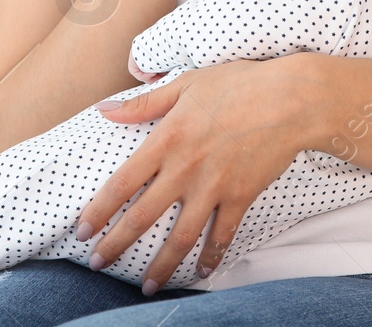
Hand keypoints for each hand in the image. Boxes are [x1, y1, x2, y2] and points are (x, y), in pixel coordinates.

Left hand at [75, 56, 311, 290]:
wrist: (290, 99)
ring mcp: (213, 187)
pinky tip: (201, 273)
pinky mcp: (240, 197)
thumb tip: (105, 110)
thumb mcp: (187, 83)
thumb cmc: (238, 84)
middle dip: (116, 245)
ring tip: (146, 287)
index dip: (98, 210)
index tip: (81, 231)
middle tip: (97, 265)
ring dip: (161, 266)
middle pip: (142, 217)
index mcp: (167, 139)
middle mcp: (185, 169)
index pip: (122, 183)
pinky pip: (221, 236)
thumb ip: (144, 103)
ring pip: (180, 237)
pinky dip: (211, 258)